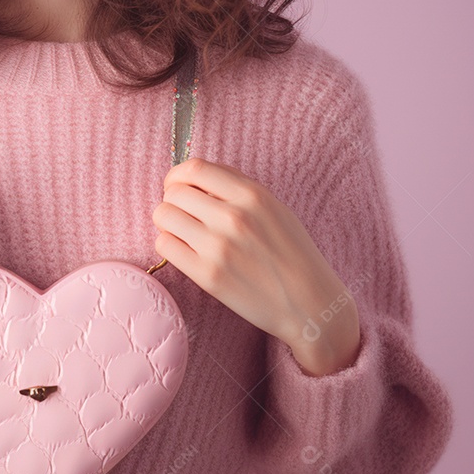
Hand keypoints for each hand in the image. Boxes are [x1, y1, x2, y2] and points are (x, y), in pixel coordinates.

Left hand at [152, 157, 360, 375]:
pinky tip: (185, 252)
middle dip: (172, 201)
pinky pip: (164, 246)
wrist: (310, 304)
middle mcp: (233, 217)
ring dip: (168, 223)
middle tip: (183, 215)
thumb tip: (197, 177)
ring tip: (184, 234)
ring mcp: (218, 246)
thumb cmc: (294, 255)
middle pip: (173, 192)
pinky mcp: (207, 275)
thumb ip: (237, 188)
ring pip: (163, 216)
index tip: (177, 186)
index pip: (194, 169)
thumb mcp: (275, 208)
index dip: (177, 176)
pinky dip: (169, 245)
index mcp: (252, 195)